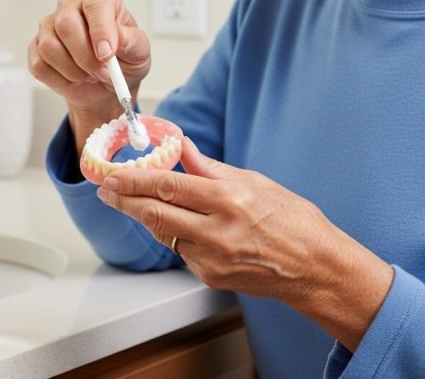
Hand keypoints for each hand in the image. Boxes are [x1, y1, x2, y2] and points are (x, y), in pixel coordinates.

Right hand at [28, 0, 150, 151]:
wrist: (105, 86)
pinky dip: (59, 79)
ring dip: (73, 71)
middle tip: (101, 73)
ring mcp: (49, 26)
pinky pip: (39, 65)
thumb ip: (134, 43)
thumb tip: (120, 39)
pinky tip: (72, 77)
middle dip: (85, 57)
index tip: (107, 55)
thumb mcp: (140, 54)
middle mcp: (71, 6)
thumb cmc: (123, 61)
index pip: (95, 3)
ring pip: (49, 47)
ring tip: (89, 74)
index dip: (100, 30)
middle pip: (66, 24)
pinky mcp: (35, 47)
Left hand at [96, 138, 393, 350]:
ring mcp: (213, 258)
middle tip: (106, 189)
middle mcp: (218, 230)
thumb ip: (212, 168)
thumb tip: (183, 147)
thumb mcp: (256, 182)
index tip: (112, 175)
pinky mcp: (212, 277)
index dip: (134, 180)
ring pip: (165, 234)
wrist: (318, 269)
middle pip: (155, 214)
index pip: (169, 186)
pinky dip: (175, 235)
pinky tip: (178, 225)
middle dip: (124, 200)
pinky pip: (182, 251)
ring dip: (147, 217)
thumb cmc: (295, 222)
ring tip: (133, 201)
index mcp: (230, 199)